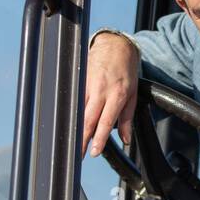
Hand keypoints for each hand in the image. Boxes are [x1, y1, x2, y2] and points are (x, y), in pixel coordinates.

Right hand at [82, 34, 139, 156]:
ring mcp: (88, 85)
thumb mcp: (133, 94)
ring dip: (74, 127)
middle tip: (76, 153)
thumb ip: (127, 118)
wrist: (115, 45)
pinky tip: (67, 124)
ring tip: (70, 142)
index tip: (93, 152)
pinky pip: (74, 100)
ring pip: (78, 110)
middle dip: (81, 138)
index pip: (106, 121)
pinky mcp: (80, 81)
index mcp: (117, 95)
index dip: (99, 138)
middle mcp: (101, 91)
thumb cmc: (126, 70)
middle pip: (88, 119)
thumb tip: (126, 140)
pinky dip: (71, 113)